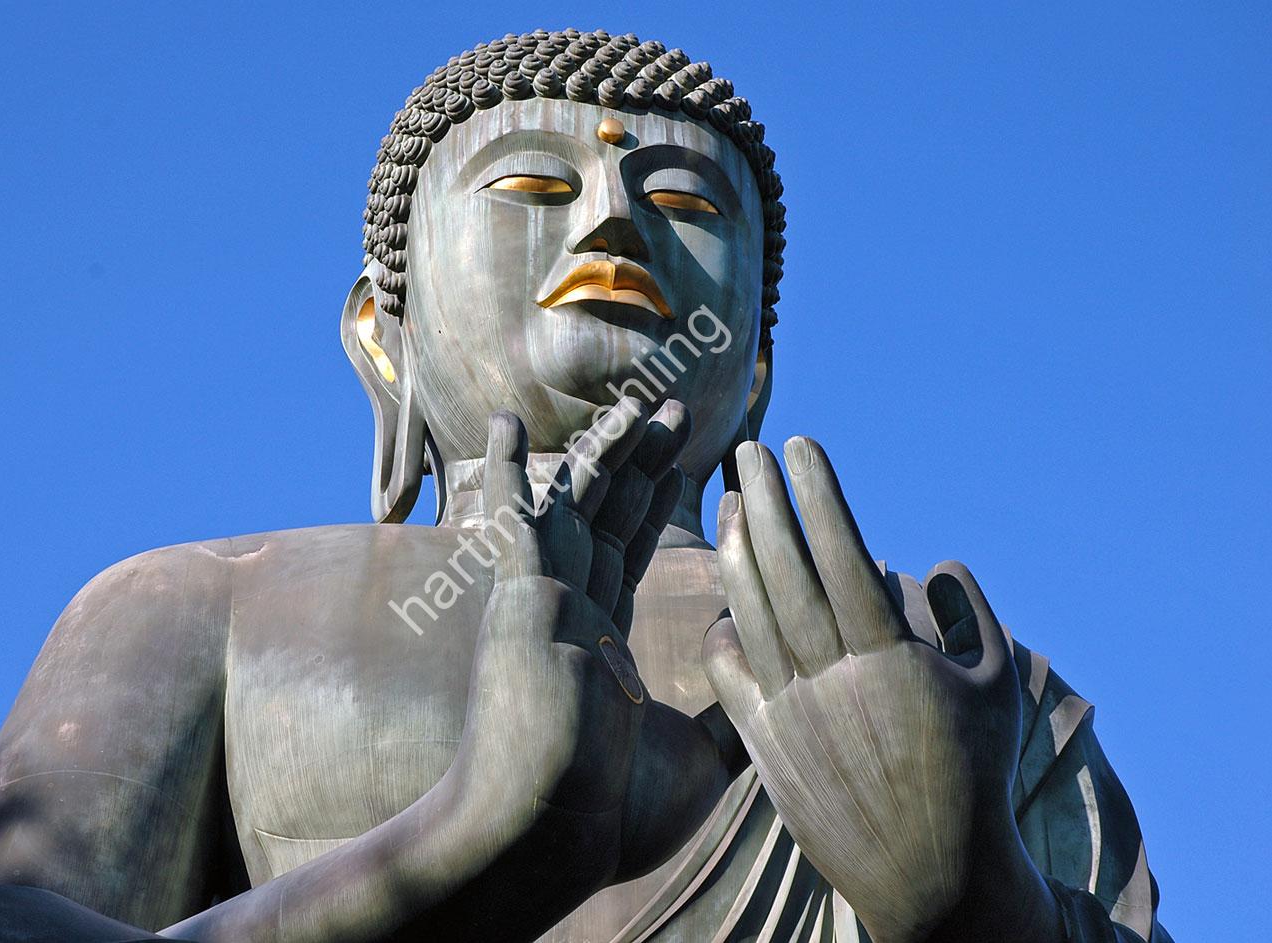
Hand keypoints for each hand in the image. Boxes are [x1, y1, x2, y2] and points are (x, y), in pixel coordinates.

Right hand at [454, 399, 734, 891]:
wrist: (552, 835)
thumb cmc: (614, 814)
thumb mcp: (699, 757)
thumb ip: (729, 717)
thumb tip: (773, 699)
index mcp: (601, 643)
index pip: (633, 552)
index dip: (660, 503)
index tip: (693, 461)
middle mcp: (568, 611)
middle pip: (609, 515)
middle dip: (643, 463)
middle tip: (676, 413)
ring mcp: (541, 601)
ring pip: (573, 505)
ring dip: (603, 452)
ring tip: (636, 405)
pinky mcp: (520, 597)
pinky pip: (513, 521)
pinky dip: (502, 469)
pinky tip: (501, 422)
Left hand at [703, 439, 1059, 942]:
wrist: (930, 877)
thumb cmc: (976, 776)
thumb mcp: (998, 689)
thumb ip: (975, 617)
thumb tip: (940, 561)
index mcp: (890, 656)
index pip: (840, 551)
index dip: (816, 493)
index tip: (800, 446)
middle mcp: (831, 677)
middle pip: (783, 568)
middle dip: (762, 500)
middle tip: (746, 451)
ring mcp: (791, 710)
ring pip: (748, 609)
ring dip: (735, 548)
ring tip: (729, 501)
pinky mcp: (764, 743)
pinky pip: (728, 669)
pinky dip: (725, 624)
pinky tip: (729, 595)